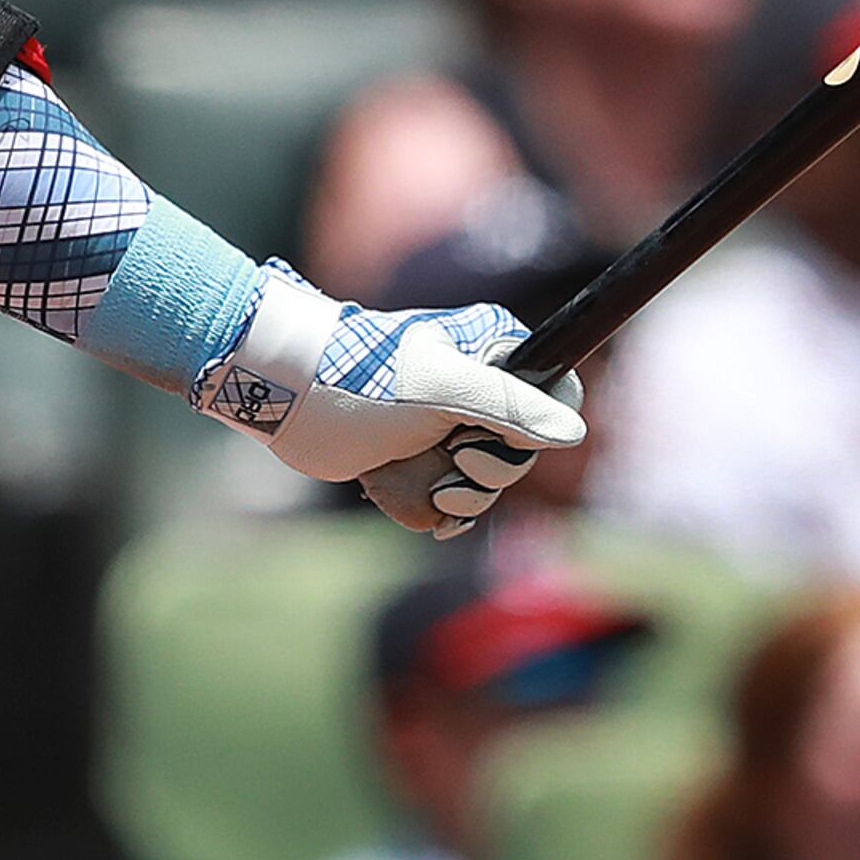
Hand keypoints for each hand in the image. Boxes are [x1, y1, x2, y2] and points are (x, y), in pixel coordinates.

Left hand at [193, 266, 586, 536]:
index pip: (557, 397)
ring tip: (419, 478)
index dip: (534, 433)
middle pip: (522, 454)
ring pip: (484, 486)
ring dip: (452, 495)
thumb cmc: (360, 378)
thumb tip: (572, 431)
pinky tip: (408, 497)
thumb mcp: (440, 390)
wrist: (287, 396)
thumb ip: (509, 407)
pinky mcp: (421, 460)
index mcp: (494, 352)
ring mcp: (449, 428)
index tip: (482, 437)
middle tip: (447, 457)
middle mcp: (479, 388)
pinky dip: (428, 507)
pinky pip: (449, 502)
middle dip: (482, 471)